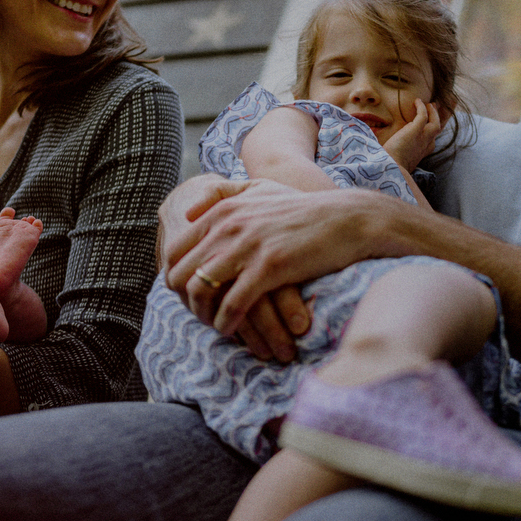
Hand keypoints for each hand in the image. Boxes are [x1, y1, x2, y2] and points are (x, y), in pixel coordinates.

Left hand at [167, 180, 395, 335]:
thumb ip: (220, 195)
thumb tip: (188, 213)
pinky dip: (226, 322)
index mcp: (222, 210)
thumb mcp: (259, 190)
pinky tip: (231, 330)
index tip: (188, 295)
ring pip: (201, 290)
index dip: (176, 278)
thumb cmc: (304, 210)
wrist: (346, 219)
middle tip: (199, 316)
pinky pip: (232, 304)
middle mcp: (228, 225)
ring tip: (214, 325)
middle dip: (184, 301)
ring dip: (202, 315)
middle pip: (181, 273)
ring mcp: (247, 246)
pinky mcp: (269, 267)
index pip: (175, 251)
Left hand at [382, 99, 442, 173]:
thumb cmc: (391, 166)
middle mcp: (426, 145)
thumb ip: (400, 153)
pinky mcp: (416, 131)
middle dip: (437, 118)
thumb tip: (390, 149)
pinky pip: (423, 115)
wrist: (391, 169)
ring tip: (428, 104)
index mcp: (423, 152)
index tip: (429, 123)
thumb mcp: (400, 159)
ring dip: (433, 112)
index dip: (431, 130)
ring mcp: (423, 138)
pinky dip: (422, 108)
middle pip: (437, 129)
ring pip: (435, 122)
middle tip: (434, 107)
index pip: (432, 140)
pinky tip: (417, 101)